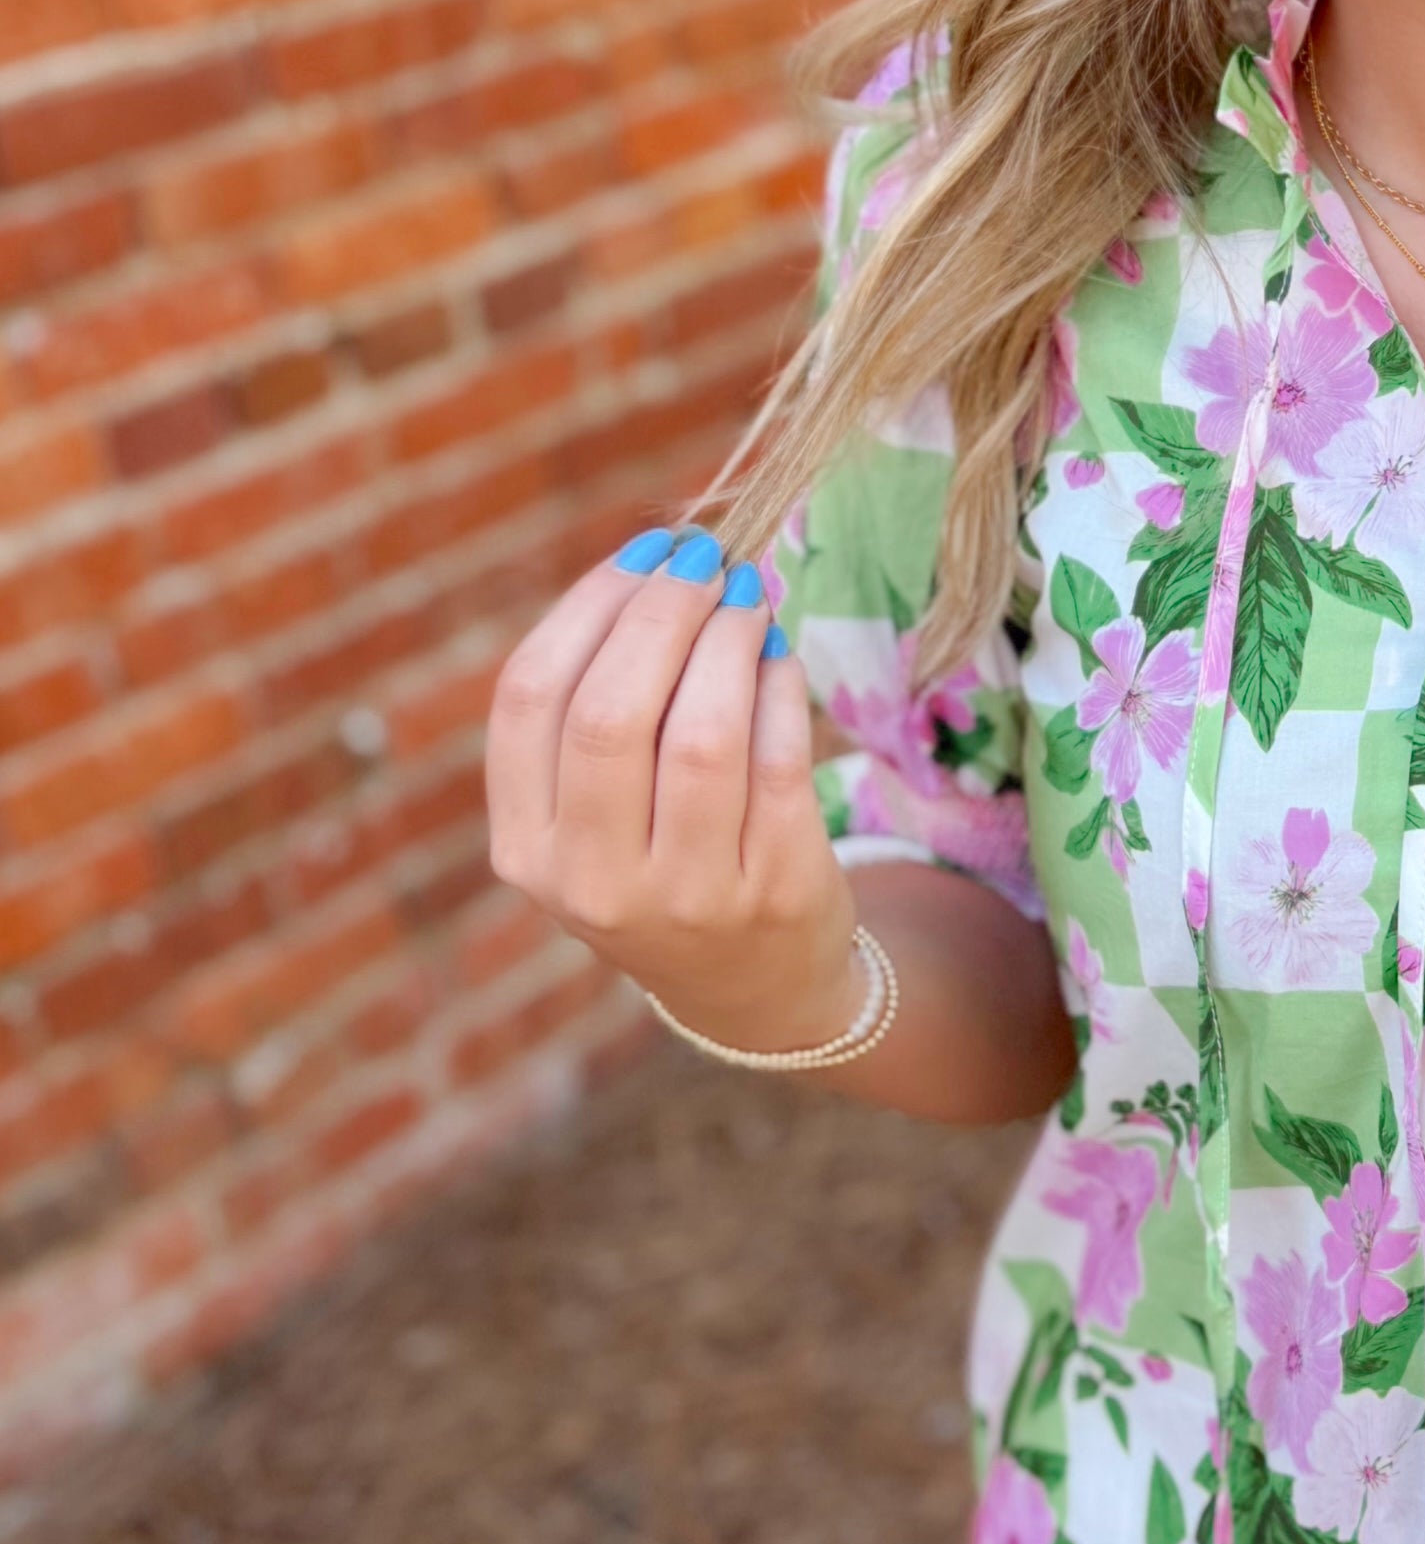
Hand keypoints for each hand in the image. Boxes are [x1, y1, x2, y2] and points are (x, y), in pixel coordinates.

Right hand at [485, 524, 860, 1050]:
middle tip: (705, 559)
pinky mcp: (775, 892)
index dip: (589, 607)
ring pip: (701, 734)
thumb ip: (596, 709)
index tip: (644, 553)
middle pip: (610, 712)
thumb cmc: (662, 863)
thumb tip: (659, 561)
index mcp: (527, 850)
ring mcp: (686, 897)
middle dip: (662, 613)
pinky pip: (778, 762)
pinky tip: (779, 657)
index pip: (530, 698)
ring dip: (729, 643)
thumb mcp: (592, 817)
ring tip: (748, 600)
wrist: (753, 990)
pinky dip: (779, 691)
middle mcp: (593, 882)